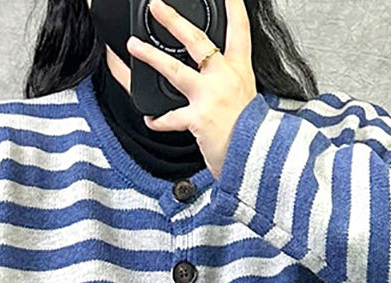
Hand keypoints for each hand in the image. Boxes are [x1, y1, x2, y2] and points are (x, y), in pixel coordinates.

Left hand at [127, 0, 257, 179]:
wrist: (257, 160)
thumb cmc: (253, 135)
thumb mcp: (248, 102)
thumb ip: (230, 87)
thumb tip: (210, 81)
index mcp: (240, 72)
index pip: (240, 30)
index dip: (234, 8)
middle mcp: (225, 78)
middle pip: (197, 41)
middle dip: (174, 20)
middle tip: (157, 7)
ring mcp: (211, 96)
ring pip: (174, 70)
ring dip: (150, 57)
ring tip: (133, 46)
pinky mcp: (199, 118)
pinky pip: (171, 118)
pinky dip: (159, 121)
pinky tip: (150, 119)